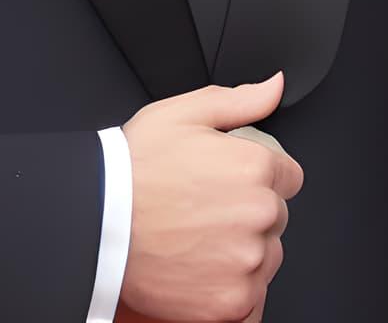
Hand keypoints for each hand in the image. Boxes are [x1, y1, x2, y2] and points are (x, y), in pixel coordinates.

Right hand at [115, 72, 300, 322]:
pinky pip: (253, 300)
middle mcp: (258, 216)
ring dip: (242, 252)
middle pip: (276, 217)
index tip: (229, 180)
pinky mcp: (232, 304)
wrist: (97, 222)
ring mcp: (247, 264)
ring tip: (197, 237)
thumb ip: (240, 101)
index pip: (289, 176)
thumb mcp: (182, 114)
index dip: (258, 174)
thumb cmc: (134, 168)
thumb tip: (275, 86)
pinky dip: (232, 289)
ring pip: (266, 258)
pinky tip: (202, 270)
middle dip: (249, 211)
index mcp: (253, 166)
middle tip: (204, 207)